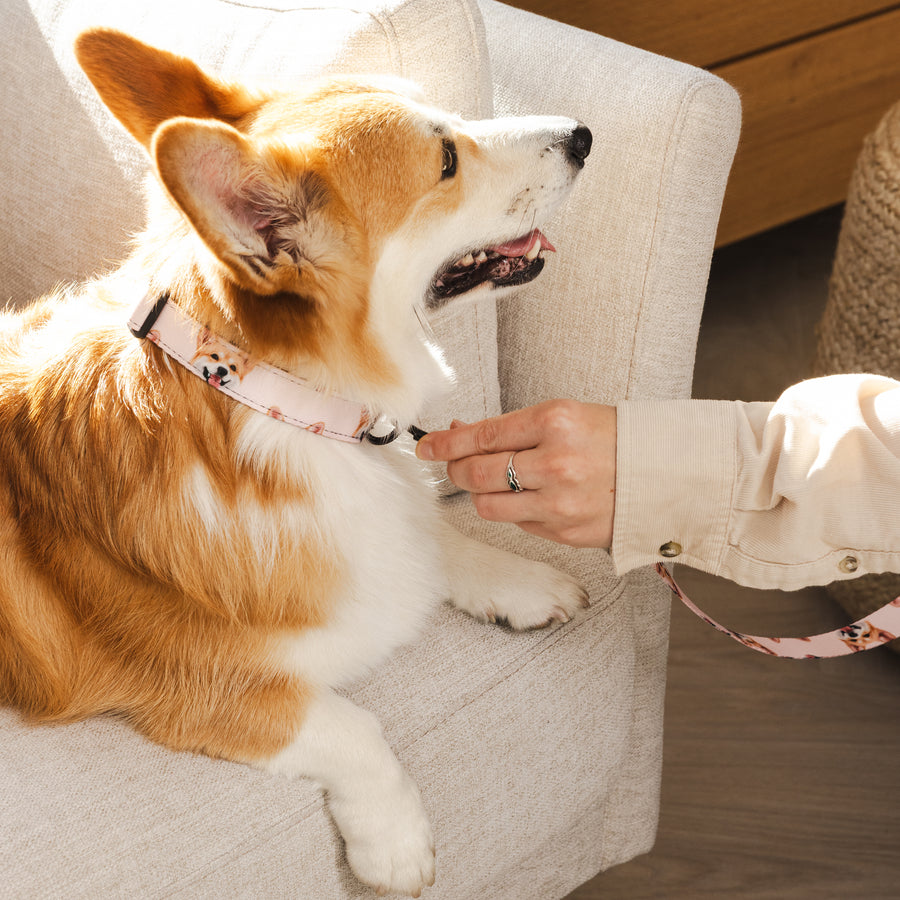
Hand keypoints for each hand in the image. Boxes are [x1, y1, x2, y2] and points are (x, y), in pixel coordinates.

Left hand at [416, 400, 615, 547]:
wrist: (664, 475)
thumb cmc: (613, 439)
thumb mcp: (564, 417)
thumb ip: (511, 428)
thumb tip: (460, 432)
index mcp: (555, 422)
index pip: (482, 435)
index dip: (445, 442)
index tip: (426, 445)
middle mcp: (555, 463)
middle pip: (476, 473)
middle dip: (456, 469)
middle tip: (453, 464)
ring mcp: (560, 503)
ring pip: (488, 505)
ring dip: (480, 493)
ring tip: (491, 481)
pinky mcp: (565, 532)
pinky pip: (517, 523)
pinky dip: (514, 509)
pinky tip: (530, 496)